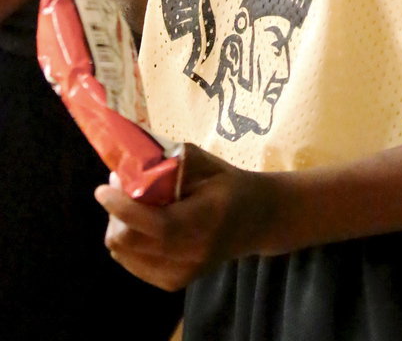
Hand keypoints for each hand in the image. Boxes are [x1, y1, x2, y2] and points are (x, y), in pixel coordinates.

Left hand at [94, 143, 276, 289]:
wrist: (254, 221)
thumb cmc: (229, 184)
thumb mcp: (206, 163)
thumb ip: (171, 162)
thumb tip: (130, 162)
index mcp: (204, 221)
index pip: (154, 224)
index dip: (122, 208)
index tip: (102, 189)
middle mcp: (191, 254)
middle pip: (129, 242)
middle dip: (115, 212)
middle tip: (118, 187)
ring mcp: (181, 274)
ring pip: (124, 254)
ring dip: (119, 225)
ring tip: (131, 203)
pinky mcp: (173, 282)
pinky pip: (131, 262)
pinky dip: (127, 241)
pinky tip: (140, 223)